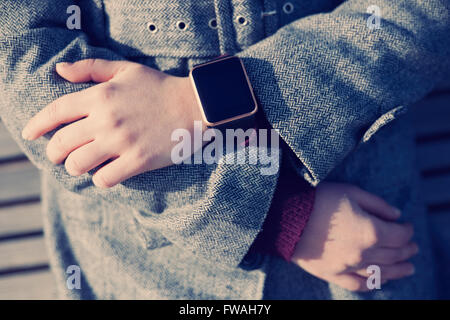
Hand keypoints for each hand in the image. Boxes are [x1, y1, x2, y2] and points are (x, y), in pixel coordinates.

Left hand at [22, 59, 203, 187]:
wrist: (194, 107)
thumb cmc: (160, 88)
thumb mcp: (126, 70)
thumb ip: (91, 68)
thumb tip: (60, 71)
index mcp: (100, 96)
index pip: (56, 111)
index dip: (37, 124)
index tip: (29, 133)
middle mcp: (106, 120)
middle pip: (62, 143)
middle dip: (53, 152)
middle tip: (58, 155)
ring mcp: (122, 143)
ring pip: (78, 164)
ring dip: (75, 167)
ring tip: (82, 165)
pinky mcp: (137, 161)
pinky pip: (105, 179)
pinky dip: (101, 179)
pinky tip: (107, 173)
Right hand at [292, 182, 417, 291]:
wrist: (286, 216)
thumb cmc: (319, 199)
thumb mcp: (351, 192)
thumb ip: (377, 204)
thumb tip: (396, 215)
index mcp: (371, 231)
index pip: (400, 235)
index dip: (407, 230)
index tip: (407, 226)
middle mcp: (363, 252)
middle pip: (394, 255)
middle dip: (407, 250)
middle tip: (413, 247)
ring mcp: (348, 266)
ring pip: (381, 273)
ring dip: (398, 271)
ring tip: (408, 269)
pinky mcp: (333, 273)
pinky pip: (358, 284)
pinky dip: (372, 283)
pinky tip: (380, 280)